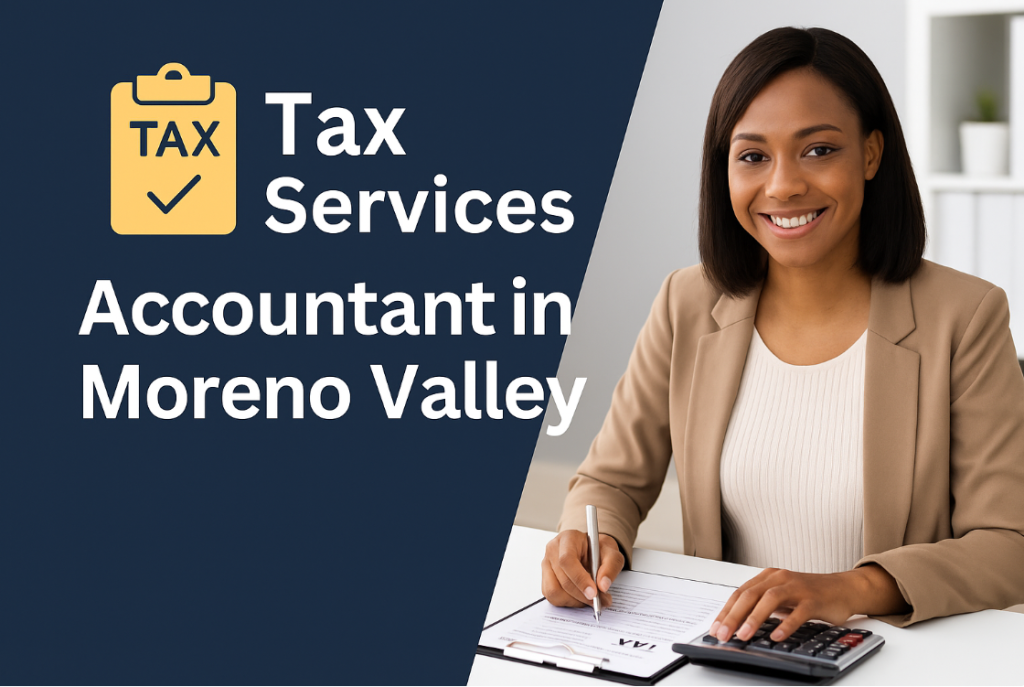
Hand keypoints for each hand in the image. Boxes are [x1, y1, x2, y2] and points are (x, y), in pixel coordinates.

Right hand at [541, 530, 624, 607]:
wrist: (592, 552)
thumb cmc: (599, 551)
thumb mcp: (612, 554)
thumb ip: (610, 567)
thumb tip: (603, 586)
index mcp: (568, 538)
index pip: (567, 560)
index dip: (579, 579)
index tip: (594, 593)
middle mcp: (553, 550)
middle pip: (562, 579)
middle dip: (582, 595)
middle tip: (600, 600)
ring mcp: (546, 565)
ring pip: (554, 591)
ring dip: (575, 601)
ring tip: (590, 598)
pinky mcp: (546, 578)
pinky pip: (553, 597)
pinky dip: (569, 602)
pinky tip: (580, 597)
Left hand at [709, 565, 908, 642]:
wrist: (843, 588)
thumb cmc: (810, 595)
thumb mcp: (781, 598)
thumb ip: (762, 607)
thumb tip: (738, 626)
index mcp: (768, 577)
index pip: (740, 593)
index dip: (726, 611)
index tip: (715, 628)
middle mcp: (780, 578)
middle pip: (751, 594)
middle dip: (734, 615)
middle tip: (723, 634)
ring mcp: (797, 587)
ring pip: (770, 599)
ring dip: (754, 618)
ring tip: (744, 635)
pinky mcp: (814, 599)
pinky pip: (798, 611)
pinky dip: (786, 624)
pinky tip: (777, 636)